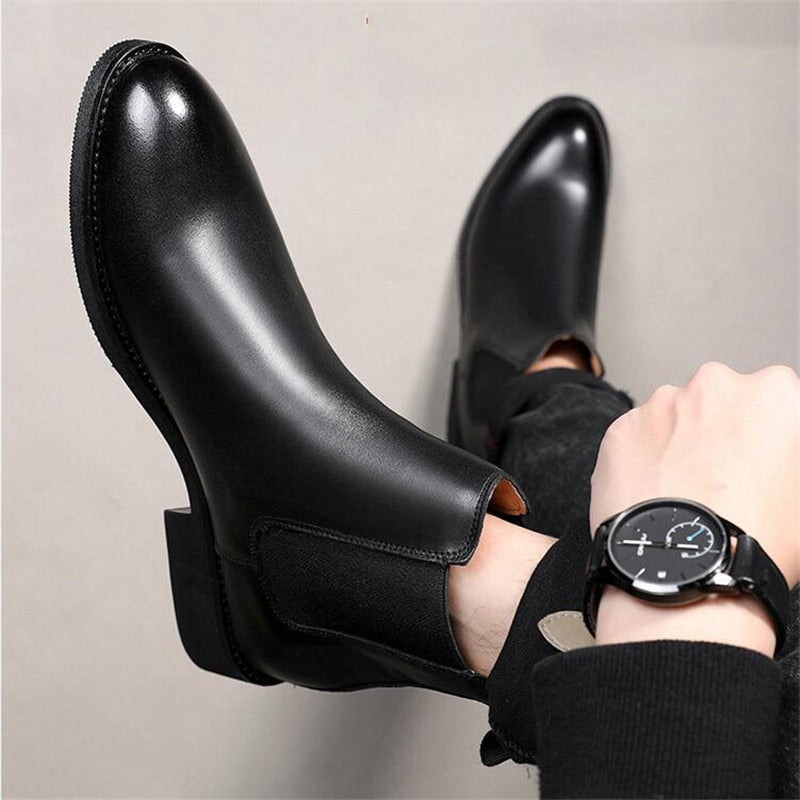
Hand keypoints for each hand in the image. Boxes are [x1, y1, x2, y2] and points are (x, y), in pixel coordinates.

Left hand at [590, 362, 799, 654]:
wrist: (688, 569)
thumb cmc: (756, 540)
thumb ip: (789, 455)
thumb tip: (778, 456)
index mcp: (773, 394)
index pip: (773, 398)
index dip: (767, 433)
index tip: (760, 457)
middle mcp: (713, 386)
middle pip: (718, 400)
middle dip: (719, 430)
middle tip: (722, 478)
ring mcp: (661, 405)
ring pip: (673, 417)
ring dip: (679, 442)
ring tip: (685, 492)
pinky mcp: (621, 429)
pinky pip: (635, 438)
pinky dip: (642, 459)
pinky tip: (655, 494)